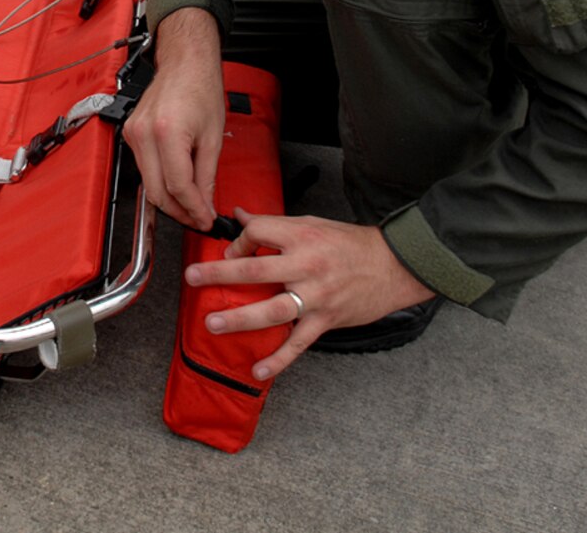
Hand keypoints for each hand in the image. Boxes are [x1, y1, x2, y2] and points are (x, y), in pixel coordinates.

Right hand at [121, 7, 224, 231]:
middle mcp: (144, 134)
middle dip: (180, 212)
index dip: (194, 209)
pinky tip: (179, 184)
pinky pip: (144, 169)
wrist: (184, 62)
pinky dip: (161, 182)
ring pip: (148, 184)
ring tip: (193, 204)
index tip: (206, 220)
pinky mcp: (130, 134)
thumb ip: (207, 176)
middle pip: (157, 192)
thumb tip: (204, 205)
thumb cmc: (201, 88)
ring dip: (170, 199)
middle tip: (199, 219)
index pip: (178, 186)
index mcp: (167, 131)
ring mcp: (133, 133)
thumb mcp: (212, 136)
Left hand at [186, 209, 435, 381]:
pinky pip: (298, 344)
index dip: (238, 241)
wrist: (393, 266)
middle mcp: (307, 265)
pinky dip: (278, 360)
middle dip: (221, 275)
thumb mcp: (312, 223)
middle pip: (256, 269)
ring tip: (213, 324)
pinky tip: (258, 371)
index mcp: (302, 236)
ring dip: (241, 319)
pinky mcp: (325, 321)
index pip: (258, 233)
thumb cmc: (350, 243)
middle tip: (193, 278)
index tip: (229, 252)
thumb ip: (275, 224)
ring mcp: (316, 297)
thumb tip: (241, 215)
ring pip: (273, 309)